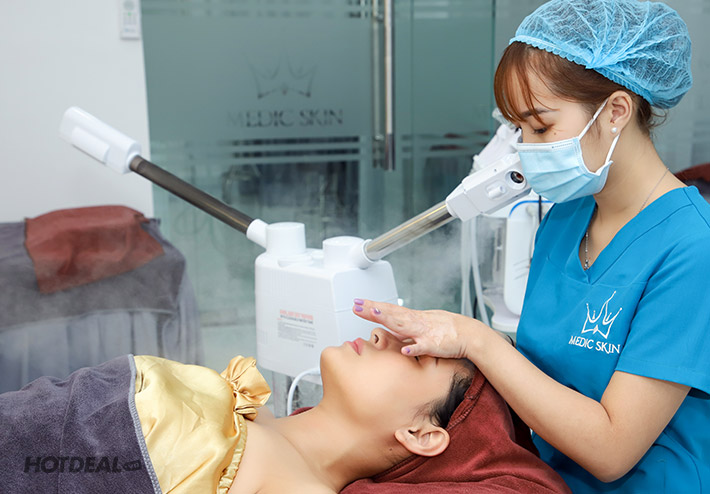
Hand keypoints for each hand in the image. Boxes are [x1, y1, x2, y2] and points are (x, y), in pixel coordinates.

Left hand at [351, 299, 473, 358]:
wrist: (470, 335)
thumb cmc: (447, 331)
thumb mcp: (422, 327)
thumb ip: (405, 330)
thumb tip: (389, 331)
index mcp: (413, 318)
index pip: (389, 310)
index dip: (372, 307)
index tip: (356, 304)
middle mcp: (416, 322)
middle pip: (391, 314)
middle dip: (373, 310)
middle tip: (356, 305)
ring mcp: (424, 332)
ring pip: (403, 325)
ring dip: (388, 319)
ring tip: (374, 314)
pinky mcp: (435, 345)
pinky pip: (423, 347)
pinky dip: (414, 348)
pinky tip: (404, 351)